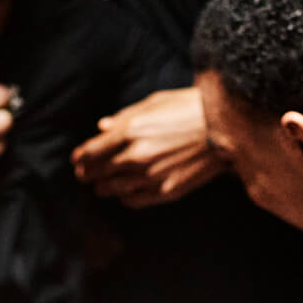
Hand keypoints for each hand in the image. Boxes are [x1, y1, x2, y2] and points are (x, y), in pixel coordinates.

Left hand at [71, 86, 225, 206]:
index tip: (77, 162)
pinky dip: (125, 198)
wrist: (225, 127)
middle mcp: (135, 156)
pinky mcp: (166, 190)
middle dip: (89, 175)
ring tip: (101, 187)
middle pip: (98, 173)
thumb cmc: (189, 107)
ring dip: (104, 188)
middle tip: (85, 176)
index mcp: (129, 131)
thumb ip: (124, 117)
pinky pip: (134, 200)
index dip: (80, 159)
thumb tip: (102, 127)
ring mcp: (150, 176)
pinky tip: (125, 194)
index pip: (89, 153)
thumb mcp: (154, 103)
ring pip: (113, 190)